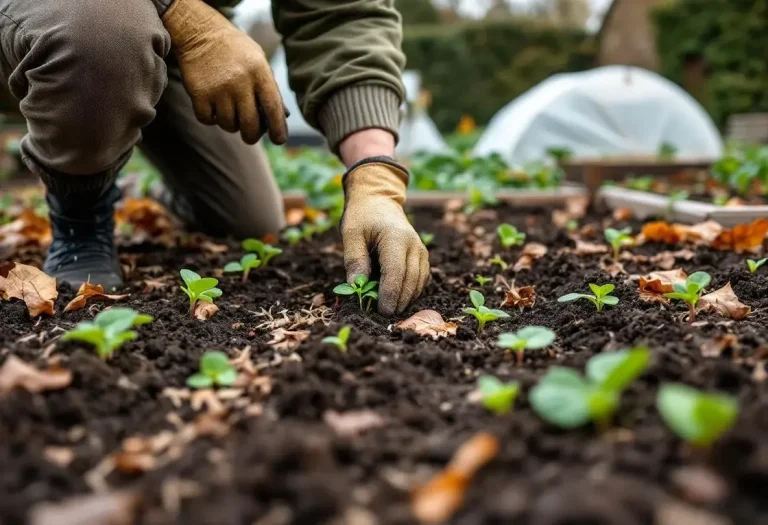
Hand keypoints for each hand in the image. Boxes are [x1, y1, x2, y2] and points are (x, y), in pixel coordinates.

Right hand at [162, 0, 286, 144]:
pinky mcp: (199, 94)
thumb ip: (268, 86)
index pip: (273, 107)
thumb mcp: (258, 59)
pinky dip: (211, 119)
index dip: (278, 128)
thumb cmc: (234, 49)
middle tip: (250, 136)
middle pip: (250, 124)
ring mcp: (218, 89)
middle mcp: (240, 82)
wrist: (199, 31)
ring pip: (228, 125)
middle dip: (252, 136)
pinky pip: (208, 120)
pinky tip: (213, 108)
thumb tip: (278, 117)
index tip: (279, 140)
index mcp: (259, 72)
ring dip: (230, 124)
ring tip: (229, 111)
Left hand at [341, 158, 429, 315]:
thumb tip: (356, 287)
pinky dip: (412, 292)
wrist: (379, 200)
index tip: (382, 311)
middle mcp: (414, 245)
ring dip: (406, 299)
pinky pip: (422, 279)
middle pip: (410, 281)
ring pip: (419, 282)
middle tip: (383, 317)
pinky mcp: (422, 257)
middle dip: (399, 301)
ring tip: (390, 310)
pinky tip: (399, 300)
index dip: (390, 294)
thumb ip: (354, 260)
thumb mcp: (351, 234)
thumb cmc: (362, 217)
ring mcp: (421, 251)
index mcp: (395, 238)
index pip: (395, 272)